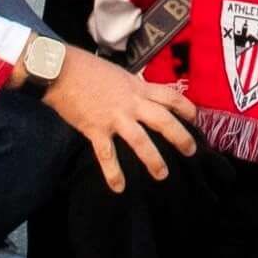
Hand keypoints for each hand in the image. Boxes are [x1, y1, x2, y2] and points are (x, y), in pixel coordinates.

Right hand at [41, 49, 200, 191]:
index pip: (170, 96)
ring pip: (140, 141)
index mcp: (138, 87)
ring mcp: (114, 117)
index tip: (195, 119)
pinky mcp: (95, 129)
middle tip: (192, 151)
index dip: (185, 107)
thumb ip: (132, 88)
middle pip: (163, 120)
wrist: (62, 71)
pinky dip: (113, 173)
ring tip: (162, 174)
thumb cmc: (89, 69)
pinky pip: (107, 155)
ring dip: (153, 159)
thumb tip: (141, 96)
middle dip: (180, 136)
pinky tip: (119, 187)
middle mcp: (131, 103)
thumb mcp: (119, 74)